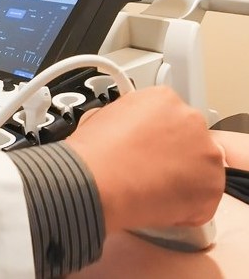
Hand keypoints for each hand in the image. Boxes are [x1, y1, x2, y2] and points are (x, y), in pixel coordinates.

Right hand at [65, 85, 224, 233]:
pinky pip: (203, 198)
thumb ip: (125, 118)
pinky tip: (158, 203)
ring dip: (181, 179)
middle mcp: (190, 118)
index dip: (156, 137)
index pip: (169, 116)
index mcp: (163, 98)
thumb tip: (124, 130)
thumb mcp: (98, 117)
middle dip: (171, 155)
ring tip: (150, 188)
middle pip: (188, 139)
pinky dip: (185, 205)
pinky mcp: (211, 184)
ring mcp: (205, 151)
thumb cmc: (91, 154)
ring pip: (199, 168)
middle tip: (148, 169)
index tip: (146, 148)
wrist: (92, 183)